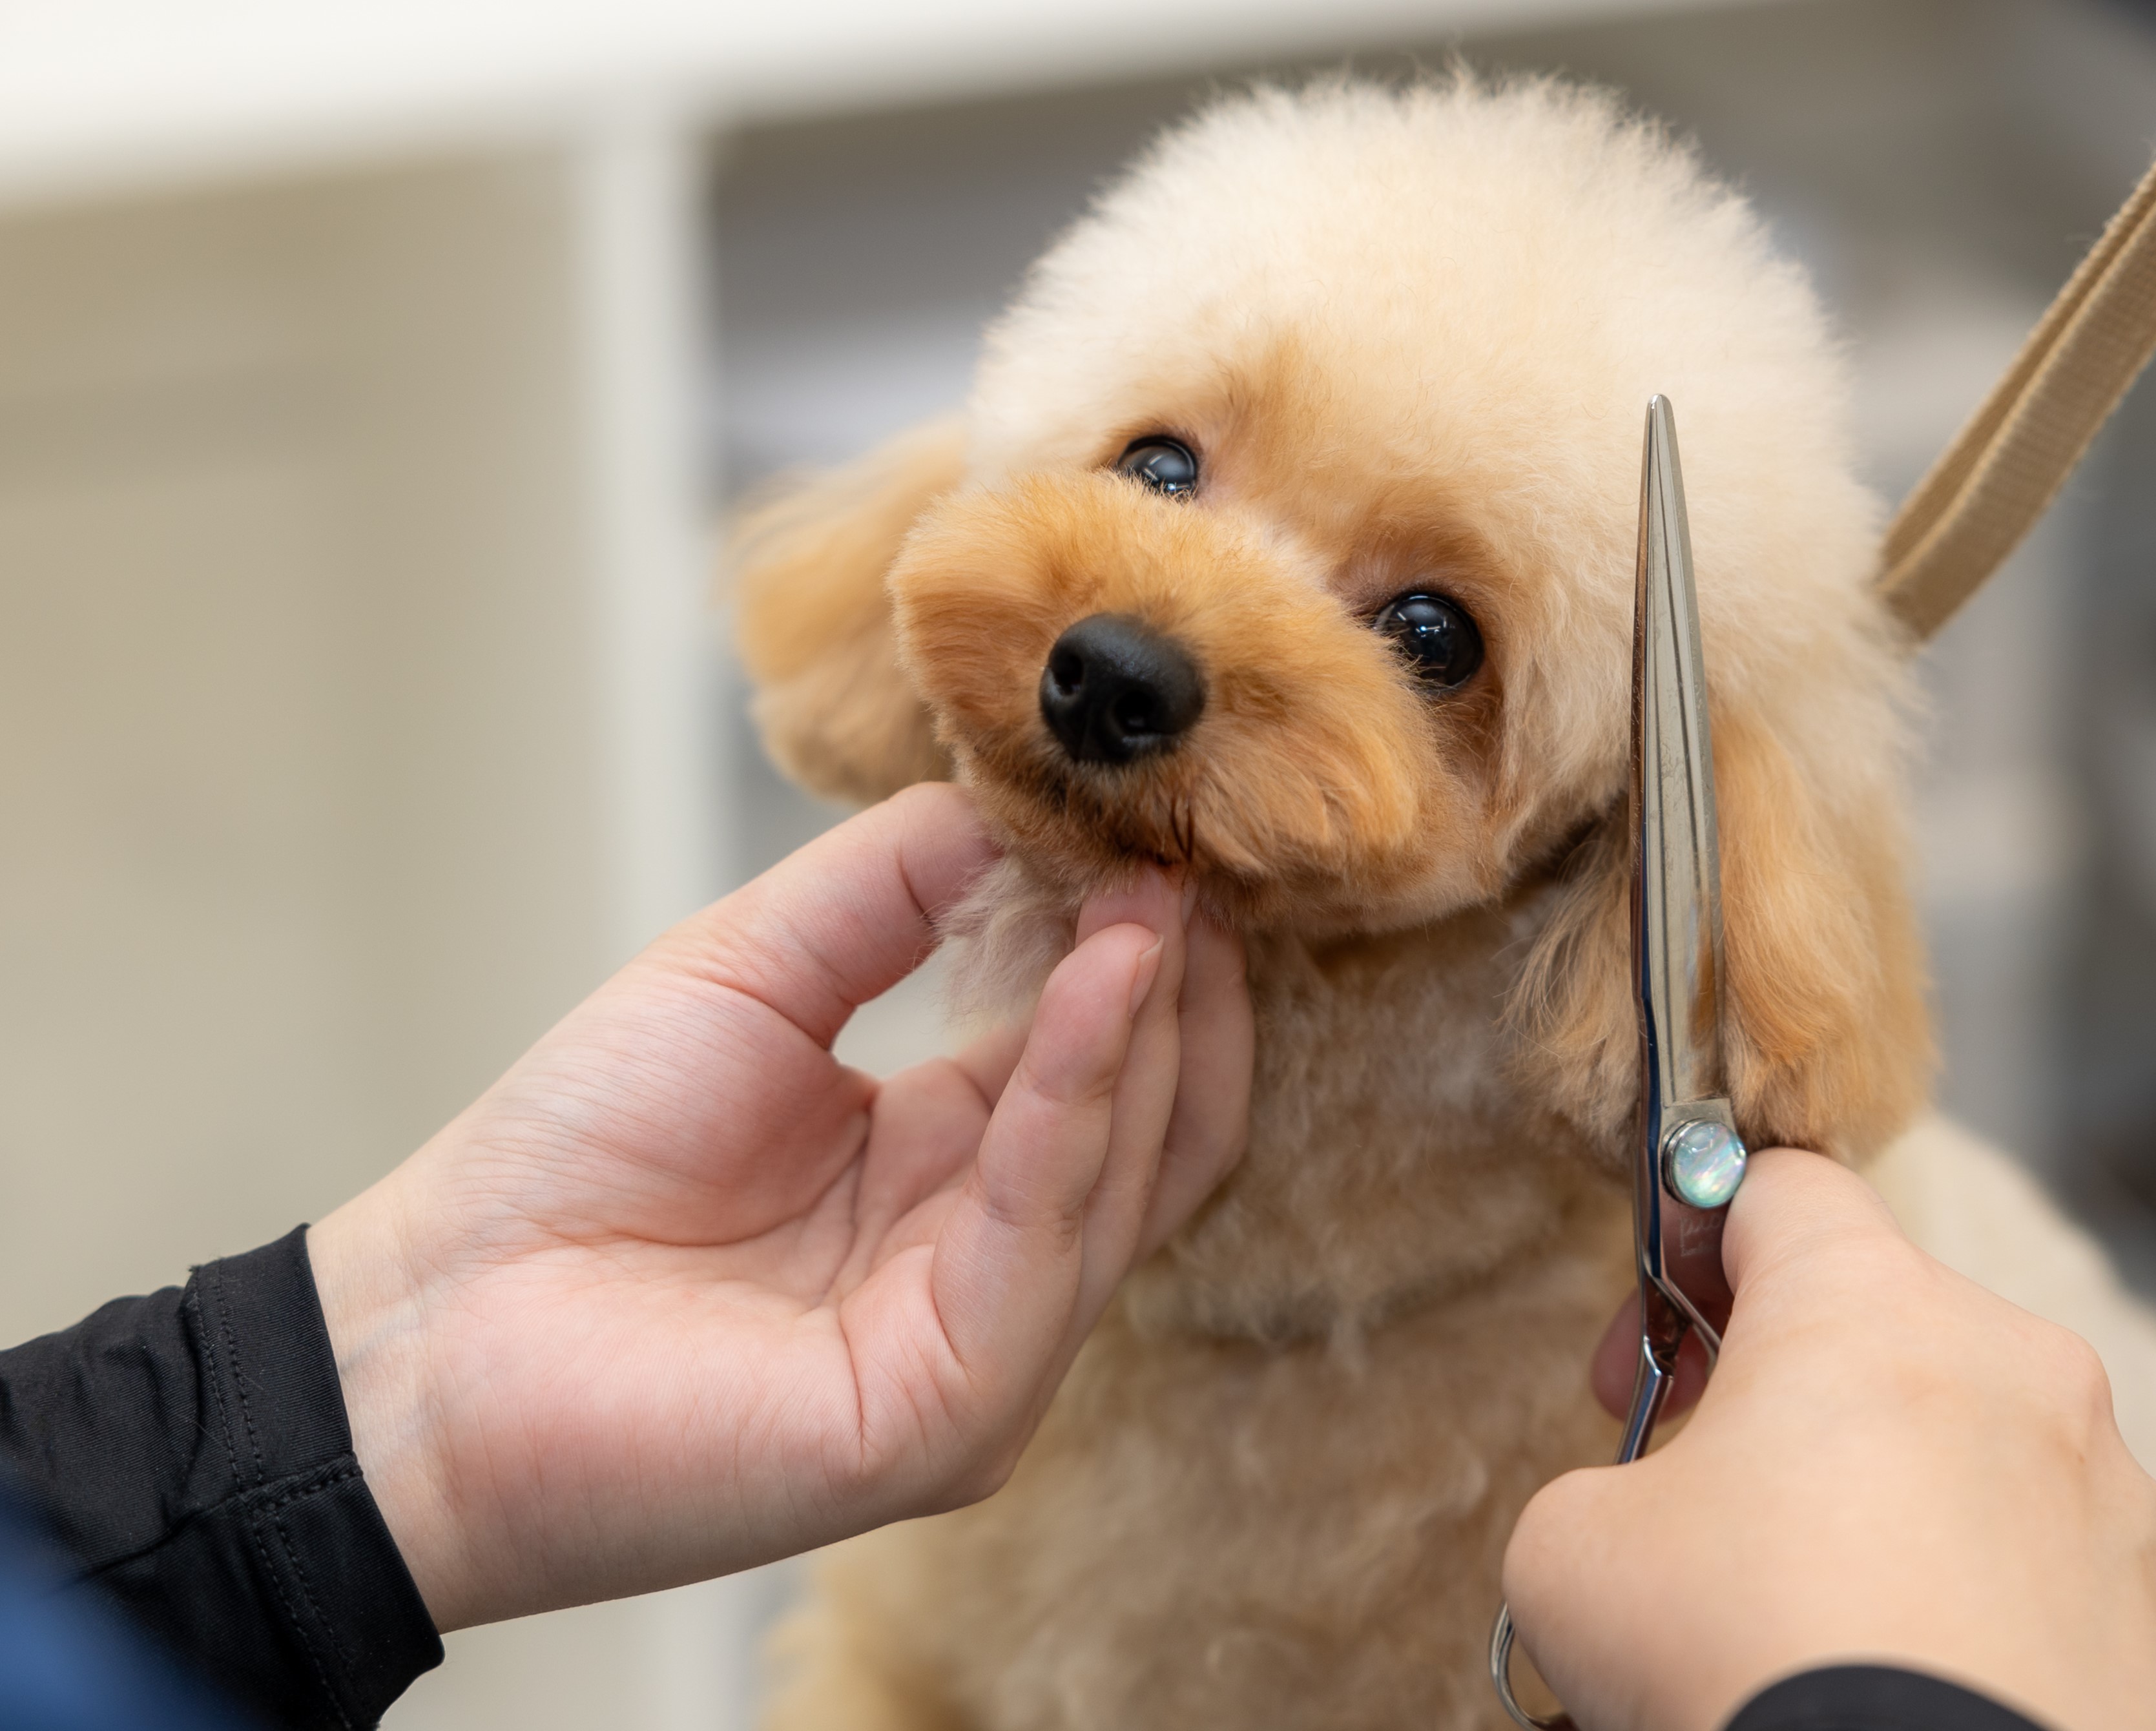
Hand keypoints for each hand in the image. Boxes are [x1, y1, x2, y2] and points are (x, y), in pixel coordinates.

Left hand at [308, 783, 1251, 1630]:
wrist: (422, 1323)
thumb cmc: (563, 1161)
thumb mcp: (753, 976)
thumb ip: (892, 890)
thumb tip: (1024, 802)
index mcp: (944, 1180)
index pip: (1098, 1069)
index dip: (1137, 952)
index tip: (1152, 830)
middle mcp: (983, 1272)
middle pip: (1150, 1129)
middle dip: (1174, 987)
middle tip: (1180, 858)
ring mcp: (979, 1353)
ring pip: (1125, 1182)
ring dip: (1143, 1026)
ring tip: (1147, 899)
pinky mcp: (948, 1412)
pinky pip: (1046, 1242)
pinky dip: (1078, 1100)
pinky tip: (1090, 981)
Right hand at [1503, 1149, 2155, 1730]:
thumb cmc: (1745, 1656)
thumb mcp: (1574, 1552)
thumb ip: (1606, 1487)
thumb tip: (1649, 1525)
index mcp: (1867, 1303)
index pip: (1779, 1188)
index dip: (1692, 1253)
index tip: (1651, 1361)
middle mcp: (2009, 1359)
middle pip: (1877, 1326)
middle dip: (1787, 1401)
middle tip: (1713, 1502)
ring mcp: (2103, 1481)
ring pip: (1967, 1442)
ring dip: (1888, 1494)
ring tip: (1817, 1610)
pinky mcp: (2149, 1600)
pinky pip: (2041, 1555)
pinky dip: (1973, 1591)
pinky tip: (1910, 1668)